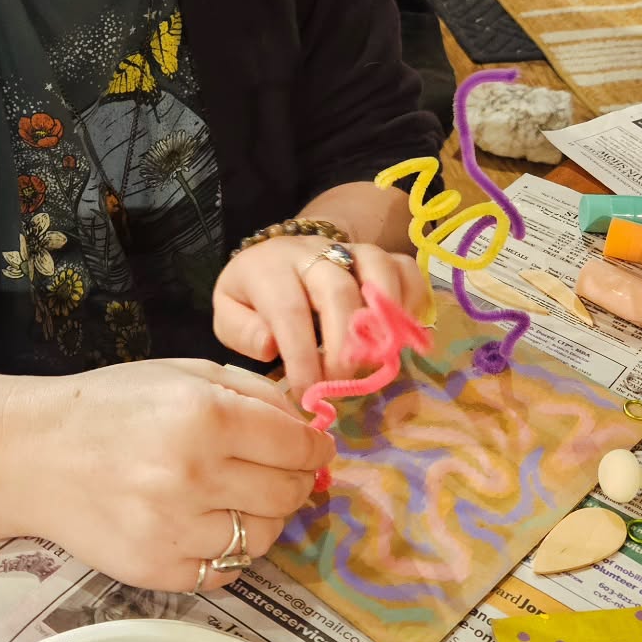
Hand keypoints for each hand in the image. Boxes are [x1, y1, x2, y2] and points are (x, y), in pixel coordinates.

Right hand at [8, 359, 332, 593]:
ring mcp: (173, 529)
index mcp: (205, 416)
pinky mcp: (156, 570)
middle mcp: (193, 475)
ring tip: (239, 496)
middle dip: (297, 481)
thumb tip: (311, 427)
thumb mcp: (186, 374)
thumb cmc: (113, 406)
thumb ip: (255, 394)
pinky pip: (226, 570)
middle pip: (288, 494)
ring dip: (264, 517)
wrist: (32, 455)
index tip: (314, 448)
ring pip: (264, 538)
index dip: (315, 447)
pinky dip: (229, 550)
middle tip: (281, 471)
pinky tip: (208, 523)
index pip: (297, 445)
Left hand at [212, 236, 426, 395]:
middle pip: (337, 289)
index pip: (288, 310)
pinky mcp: (382, 256)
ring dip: (383, 321)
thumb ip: (242, 331)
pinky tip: (401, 335)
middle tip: (343, 381)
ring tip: (377, 360)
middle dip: (343, 345)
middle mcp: (313, 252)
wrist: (286, 253)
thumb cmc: (257, 294)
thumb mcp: (231, 310)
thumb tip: (272, 345)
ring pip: (378, 270)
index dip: (302, 355)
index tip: (308, 391)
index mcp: (269, 267)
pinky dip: (411, 303)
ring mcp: (352, 249)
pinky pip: (406, 269)